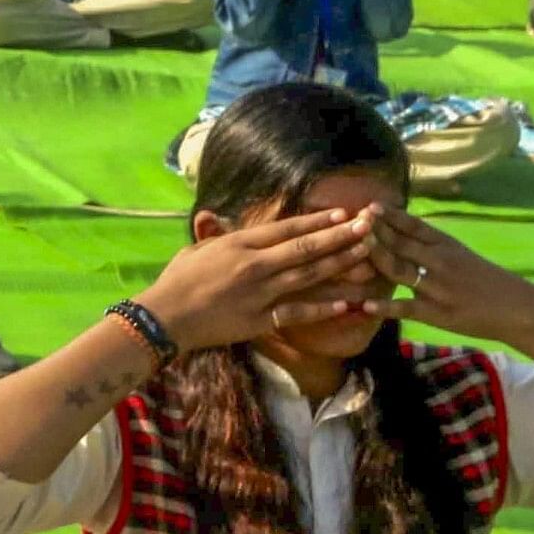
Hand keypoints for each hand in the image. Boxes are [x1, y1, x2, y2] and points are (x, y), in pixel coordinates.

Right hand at [138, 206, 384, 352]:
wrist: (164, 317)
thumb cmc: (176, 281)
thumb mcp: (195, 250)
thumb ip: (215, 236)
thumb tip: (217, 220)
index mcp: (239, 244)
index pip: (286, 229)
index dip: (317, 221)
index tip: (343, 214)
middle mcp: (254, 265)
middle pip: (305, 249)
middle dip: (340, 237)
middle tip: (369, 228)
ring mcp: (259, 293)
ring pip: (308, 277)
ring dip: (340, 266)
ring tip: (367, 258)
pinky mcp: (258, 320)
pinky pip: (296, 313)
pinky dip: (321, 309)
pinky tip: (346, 304)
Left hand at [366, 205, 533, 345]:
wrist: (517, 308)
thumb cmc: (482, 279)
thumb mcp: (459, 253)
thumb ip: (429, 242)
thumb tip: (395, 226)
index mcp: (445, 245)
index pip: (414, 225)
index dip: (390, 215)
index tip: (368, 205)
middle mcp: (440, 261)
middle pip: (401, 243)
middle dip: (374, 232)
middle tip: (349, 222)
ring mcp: (437, 287)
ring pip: (400, 270)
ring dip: (375, 259)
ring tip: (350, 251)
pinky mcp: (437, 313)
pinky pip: (407, 308)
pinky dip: (386, 307)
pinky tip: (365, 305)